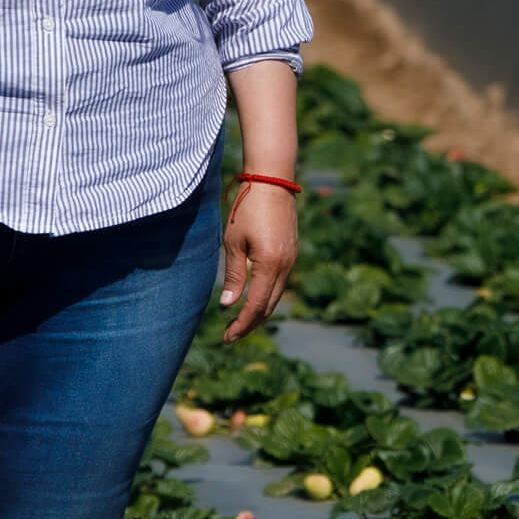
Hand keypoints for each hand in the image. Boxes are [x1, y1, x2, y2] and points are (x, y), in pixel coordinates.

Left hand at [219, 181, 296, 342]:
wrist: (272, 181)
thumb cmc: (247, 208)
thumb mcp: (234, 242)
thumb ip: (235, 275)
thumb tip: (229, 305)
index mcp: (271, 265)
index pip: (256, 306)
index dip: (241, 325)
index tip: (226, 338)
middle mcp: (286, 266)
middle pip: (269, 306)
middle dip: (250, 324)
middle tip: (230, 336)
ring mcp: (292, 260)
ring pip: (276, 296)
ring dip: (259, 312)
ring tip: (239, 323)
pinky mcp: (292, 253)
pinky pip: (280, 283)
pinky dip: (266, 297)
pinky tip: (253, 300)